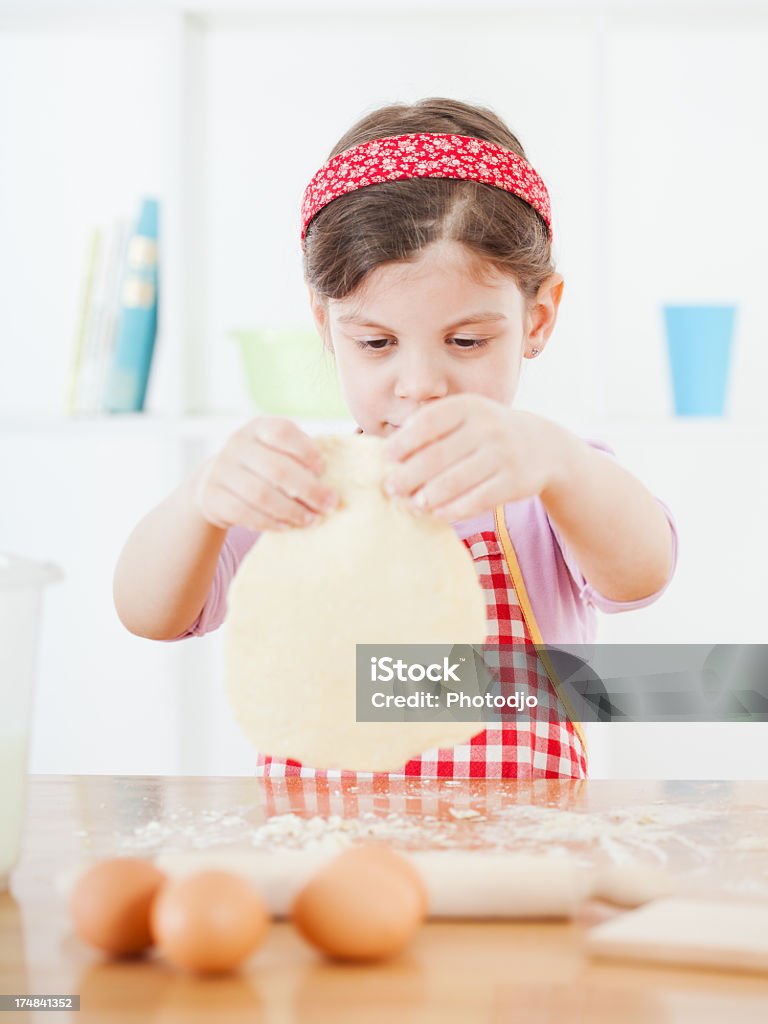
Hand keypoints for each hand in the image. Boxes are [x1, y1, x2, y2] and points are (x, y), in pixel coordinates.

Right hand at [195, 417, 338, 530]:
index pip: (281, 432)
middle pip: (276, 468)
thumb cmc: (262, 467)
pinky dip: (269, 522)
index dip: (305, 450)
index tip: (323, 468)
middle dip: (308, 489)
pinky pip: (244, 512)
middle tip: (330, 504)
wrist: (215, 482)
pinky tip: (288, 526)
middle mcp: (237, 444)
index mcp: (258, 428)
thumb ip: (302, 457)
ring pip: (260, 494)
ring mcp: (221, 470)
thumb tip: (344, 473)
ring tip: (312, 520)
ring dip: (291, 510)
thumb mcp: (276, 451)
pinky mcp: (213, 496)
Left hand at [382, 395, 567, 521]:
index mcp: (469, 406)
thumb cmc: (486, 434)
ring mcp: (503, 454)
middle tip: (392, 488)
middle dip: (408, 475)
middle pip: (436, 456)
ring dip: (427, 496)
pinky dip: (453, 509)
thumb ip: (432, 429)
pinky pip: (476, 500)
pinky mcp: (514, 481)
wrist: (541, 446)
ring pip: (454, 482)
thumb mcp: (465, 419)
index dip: (403, 441)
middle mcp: (487, 427)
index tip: (387, 457)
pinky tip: (438, 513)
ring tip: (412, 504)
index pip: (428, 422)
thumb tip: (390, 454)